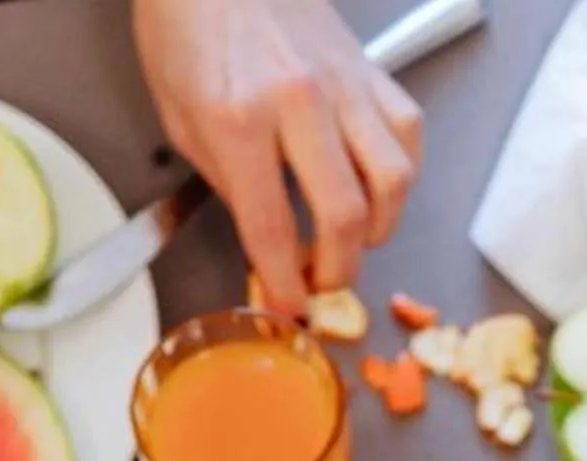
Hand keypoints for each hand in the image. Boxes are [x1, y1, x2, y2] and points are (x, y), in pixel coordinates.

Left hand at [133, 0, 420, 313]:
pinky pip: (406, 137)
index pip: (273, 230)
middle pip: (345, 217)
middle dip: (338, 271)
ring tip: (355, 236)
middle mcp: (299, 103)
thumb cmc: (188, 28)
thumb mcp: (180, 116)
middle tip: (324, 280)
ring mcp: (344, 84)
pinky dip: (399, 175)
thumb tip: (268, 238)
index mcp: (238, 118)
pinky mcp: (371, 71)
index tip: (290, 305)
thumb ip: (228, 183)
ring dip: (379, 228)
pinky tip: (374, 183)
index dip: (285, 284)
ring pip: (394, 183)